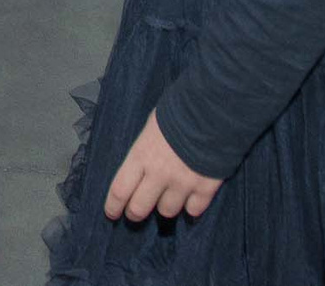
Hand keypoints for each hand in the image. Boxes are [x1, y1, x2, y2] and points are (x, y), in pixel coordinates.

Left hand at [102, 113, 220, 223]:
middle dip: (135, 213)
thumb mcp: (151, 128)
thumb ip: (144, 151)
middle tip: (136, 212)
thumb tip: (141, 166)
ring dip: (165, 207)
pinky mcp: (205, 188)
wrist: (212, 110)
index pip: (120, 190)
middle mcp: (159, 174)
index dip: (113, 206)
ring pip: (167, 212)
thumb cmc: (179, 112)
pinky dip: (191, 208)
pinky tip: (191, 200)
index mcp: (141, 156)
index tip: (111, 213)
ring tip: (168, 197)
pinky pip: (194, 211)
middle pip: (140, 208)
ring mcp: (183, 183)